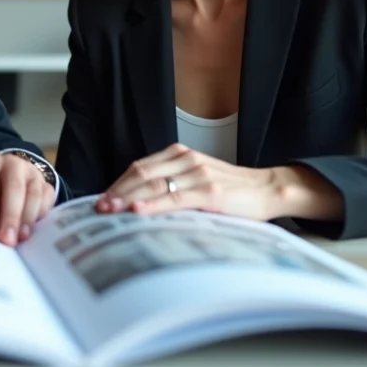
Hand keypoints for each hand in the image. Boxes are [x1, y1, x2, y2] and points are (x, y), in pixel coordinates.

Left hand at [0, 151, 55, 246]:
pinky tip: (34, 232)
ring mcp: (31, 172)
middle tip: (7, 241)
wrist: (3, 176)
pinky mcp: (46, 184)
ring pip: (33, 193)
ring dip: (27, 218)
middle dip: (10, 216)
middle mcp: (11, 163)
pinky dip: (41, 215)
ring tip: (21, 239)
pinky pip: (47, 199)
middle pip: (14, 188)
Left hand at [96, 143, 341, 222]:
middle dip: (117, 191)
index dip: (118, 182)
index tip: (102, 198)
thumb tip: (138, 203)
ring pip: (154, 185)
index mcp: (180, 155)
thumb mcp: (197, 180)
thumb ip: (172, 184)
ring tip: (110, 211)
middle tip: (98, 207)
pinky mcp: (211, 193)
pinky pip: (175, 198)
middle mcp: (186, 160)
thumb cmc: (232, 191)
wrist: (268, 190)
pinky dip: (153, 205)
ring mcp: (198, 175)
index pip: (140, 166)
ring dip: (128, 199)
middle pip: (141, 173)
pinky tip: (138, 212)